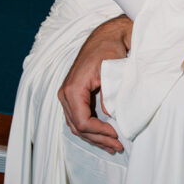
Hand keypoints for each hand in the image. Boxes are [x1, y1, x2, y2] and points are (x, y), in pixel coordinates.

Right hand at [58, 15, 132, 152]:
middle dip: (98, 139)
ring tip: (112, 146)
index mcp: (72, 89)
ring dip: (94, 138)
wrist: (105, 37)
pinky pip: (79, 119)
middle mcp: (65, 95)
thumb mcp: (111, 72)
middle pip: (78, 127)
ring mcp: (68, 97)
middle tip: (117, 146)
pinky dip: (91, 130)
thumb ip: (108, 95)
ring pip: (77, 126)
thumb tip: (109, 116)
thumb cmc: (109, 50)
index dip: (99, 132)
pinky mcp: (74, 97)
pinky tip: (104, 136)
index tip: (116, 135)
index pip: (82, 121)